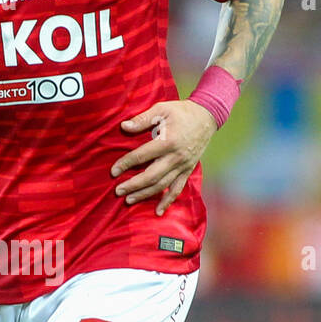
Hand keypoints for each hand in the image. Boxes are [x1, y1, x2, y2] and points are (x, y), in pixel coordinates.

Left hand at [111, 99, 216, 214]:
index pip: (142, 156)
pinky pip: (177, 189)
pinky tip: (158, 211)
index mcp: (168, 141)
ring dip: (145, 194)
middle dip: (133, 185)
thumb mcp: (162, 109)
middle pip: (151, 176)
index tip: (113, 172)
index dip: (126, 164)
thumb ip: (142, 119)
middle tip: (118, 191)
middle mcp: (176, 157)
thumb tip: (123, 127)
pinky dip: (168, 201)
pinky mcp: (188, 170)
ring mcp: (183, 166)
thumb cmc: (181, 112)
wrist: (207, 117)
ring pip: (162, 185)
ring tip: (129, 200)